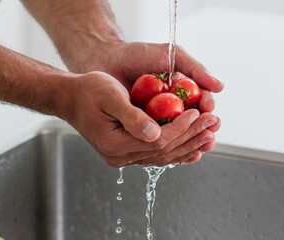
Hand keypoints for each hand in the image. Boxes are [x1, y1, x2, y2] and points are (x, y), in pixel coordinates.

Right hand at [66, 42, 222, 163]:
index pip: (157, 141)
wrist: (70, 97)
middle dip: (191, 136)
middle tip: (213, 123)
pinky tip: (194, 147)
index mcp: (114, 144)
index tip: (196, 112)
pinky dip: (177, 151)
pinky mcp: (127, 153)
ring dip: (188, 145)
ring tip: (209, 134)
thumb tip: (155, 132)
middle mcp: (119, 157)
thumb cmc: (88, 90)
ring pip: (163, 156)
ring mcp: (123, 158)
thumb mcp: (110, 95)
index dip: (180, 127)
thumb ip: (132, 116)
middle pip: (163, 151)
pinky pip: (156, 156)